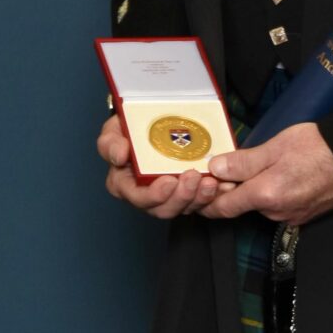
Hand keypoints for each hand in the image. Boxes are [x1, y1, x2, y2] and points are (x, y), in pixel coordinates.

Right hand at [97, 113, 225, 218]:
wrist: (152, 123)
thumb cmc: (128, 129)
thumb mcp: (114, 129)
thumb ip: (111, 142)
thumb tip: (119, 155)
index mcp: (123, 184)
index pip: (136, 197)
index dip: (153, 195)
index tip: (168, 182)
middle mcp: (145, 195)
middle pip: (162, 208)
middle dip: (180, 196)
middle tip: (193, 177)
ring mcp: (168, 196)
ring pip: (183, 208)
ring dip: (198, 197)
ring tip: (210, 182)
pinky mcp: (187, 193)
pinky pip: (200, 201)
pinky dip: (212, 194)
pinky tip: (222, 185)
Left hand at [204, 123, 332, 224]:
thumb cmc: (321, 148)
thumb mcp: (276, 146)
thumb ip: (243, 161)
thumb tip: (216, 168)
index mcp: (266, 195)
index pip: (223, 208)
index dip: (206, 201)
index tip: (199, 190)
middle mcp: (277, 212)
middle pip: (243, 205)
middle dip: (233, 189)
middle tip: (229, 166)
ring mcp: (292, 216)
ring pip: (262, 205)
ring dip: (256, 189)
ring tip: (261, 165)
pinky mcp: (305, 214)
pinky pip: (280, 205)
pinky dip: (274, 193)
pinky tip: (282, 174)